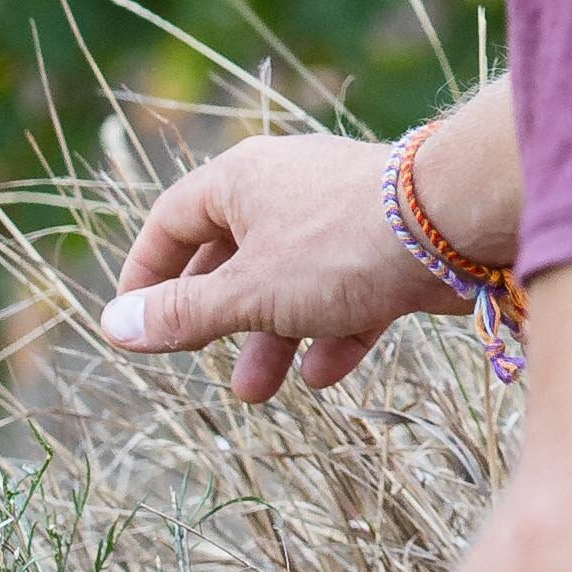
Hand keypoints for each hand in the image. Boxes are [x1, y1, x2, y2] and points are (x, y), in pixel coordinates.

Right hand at [104, 128, 456, 398]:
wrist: (457, 222)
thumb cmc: (338, 247)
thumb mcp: (249, 291)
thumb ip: (184, 313)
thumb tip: (113, 327)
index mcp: (241, 180)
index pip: (172, 220)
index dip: (147, 272)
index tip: (133, 320)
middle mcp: (288, 188)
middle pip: (233, 256)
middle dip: (217, 320)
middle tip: (201, 367)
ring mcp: (341, 214)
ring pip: (290, 280)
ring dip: (271, 337)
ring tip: (259, 391)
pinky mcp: (389, 243)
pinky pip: (345, 290)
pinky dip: (330, 330)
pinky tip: (325, 373)